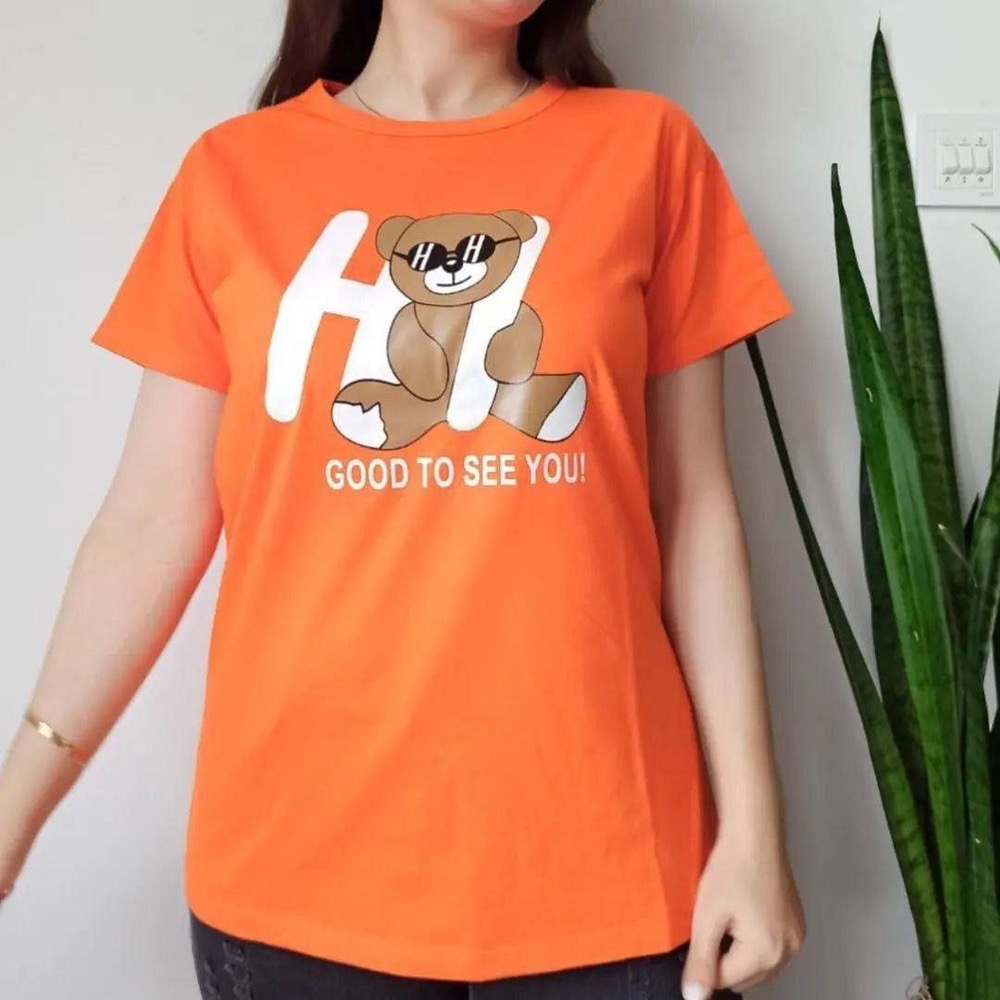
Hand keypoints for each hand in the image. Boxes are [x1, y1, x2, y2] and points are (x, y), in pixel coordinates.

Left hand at [681, 833, 804, 996]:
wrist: (754, 833)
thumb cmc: (732, 866)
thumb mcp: (706, 916)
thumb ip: (700, 961)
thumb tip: (695, 997)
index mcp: (767, 953)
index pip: (725, 980)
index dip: (705, 959)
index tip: (702, 931)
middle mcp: (788, 951)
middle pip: (745, 977)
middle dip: (724, 958)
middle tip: (715, 921)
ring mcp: (796, 937)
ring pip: (759, 965)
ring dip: (740, 951)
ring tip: (730, 913)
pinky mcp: (796, 924)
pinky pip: (771, 947)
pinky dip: (754, 940)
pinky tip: (743, 911)